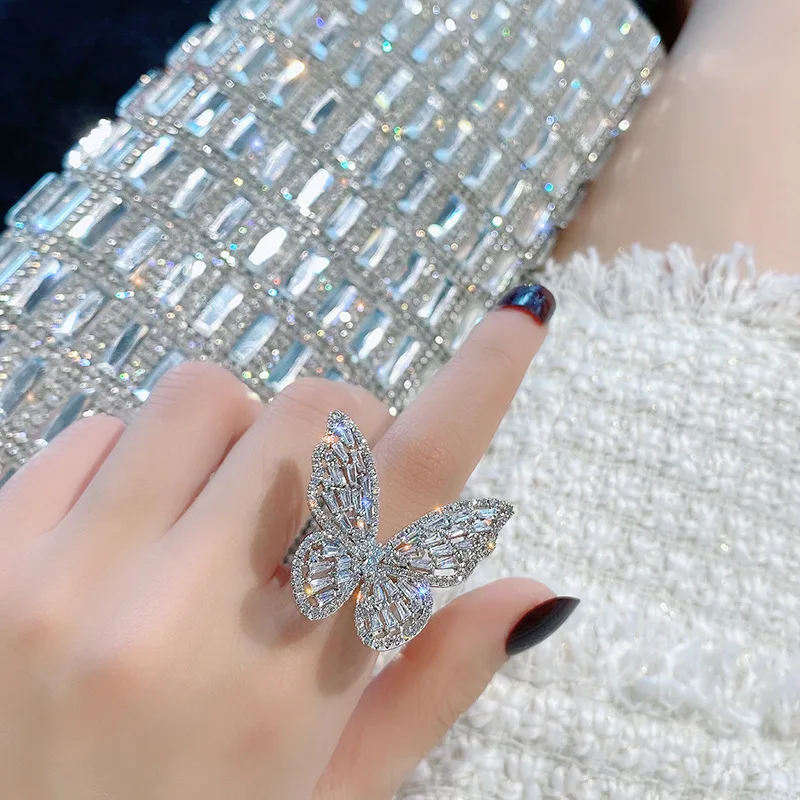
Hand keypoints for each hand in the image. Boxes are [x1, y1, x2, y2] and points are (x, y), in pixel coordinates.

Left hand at [0, 290, 572, 799]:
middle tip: (317, 504)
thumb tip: (532, 593)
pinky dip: (135, 462)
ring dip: (235, 439)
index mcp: (290, 687)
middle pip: (312, 412)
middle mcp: (183, 617)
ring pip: (202, 395)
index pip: (413, 490)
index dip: (479, 385)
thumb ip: (432, 684)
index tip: (518, 321)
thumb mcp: (332, 795)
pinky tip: (129, 540)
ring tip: (214, 521)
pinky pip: (95, 428)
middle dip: (337, 437)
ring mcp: (73, 580)